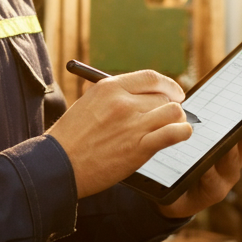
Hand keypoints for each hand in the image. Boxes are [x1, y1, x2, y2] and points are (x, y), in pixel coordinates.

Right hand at [47, 70, 191, 198]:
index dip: (168, 85)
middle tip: (168, 117)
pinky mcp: (140, 147)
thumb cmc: (71, 138)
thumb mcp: (89, 104)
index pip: (150, 78)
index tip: (174, 92)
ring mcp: (133, 125)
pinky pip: (174, 133)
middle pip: (163, 97)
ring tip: (174, 127)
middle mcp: (123, 102)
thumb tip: (144, 98)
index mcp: (108, 87)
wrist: (59, 164)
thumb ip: (115, 98)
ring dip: (177, 119)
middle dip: (168, 107)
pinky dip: (182, 132)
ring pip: (173, 112)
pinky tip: (181, 134)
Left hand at [160, 94, 241, 218]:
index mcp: (235, 141)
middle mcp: (236, 157)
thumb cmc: (185, 157)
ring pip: (232, 158)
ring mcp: (228, 176)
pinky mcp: (214, 192)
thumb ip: (204, 116)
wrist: (172, 192)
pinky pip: (211, 179)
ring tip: (230, 136)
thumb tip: (211, 87)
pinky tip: (204, 164)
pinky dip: (208, 171)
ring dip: (231, 147)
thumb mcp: (197, 134)